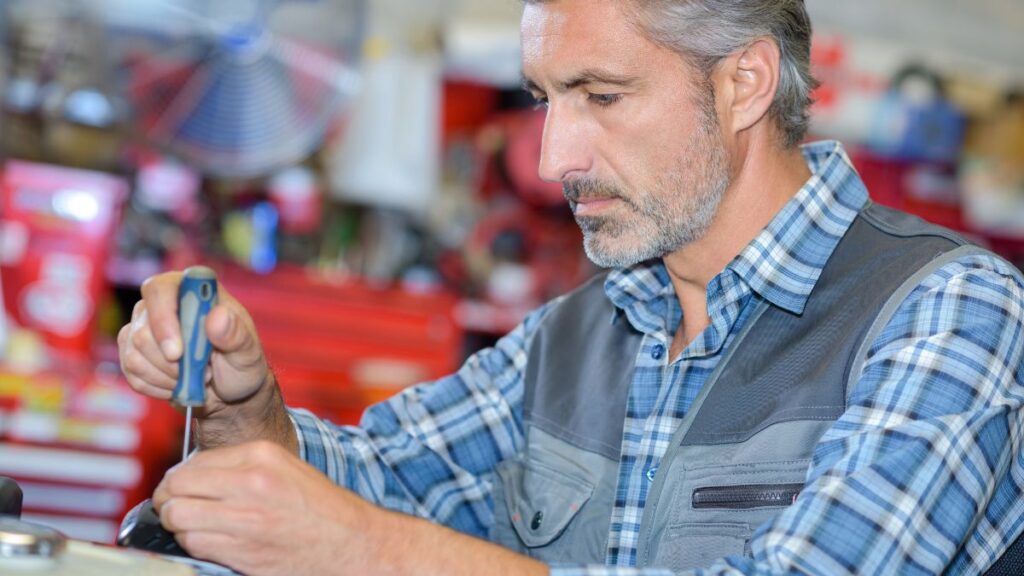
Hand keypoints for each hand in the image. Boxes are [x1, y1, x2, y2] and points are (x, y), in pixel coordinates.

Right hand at [118, 271, 270, 418]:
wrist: (230, 392)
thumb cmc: (241, 364)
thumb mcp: (248, 352)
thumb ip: (236, 334)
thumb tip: (217, 316)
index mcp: (192, 290)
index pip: (159, 289)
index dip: (162, 320)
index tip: (177, 353)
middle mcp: (163, 303)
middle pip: (142, 331)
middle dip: (172, 363)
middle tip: (204, 370)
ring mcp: (143, 326)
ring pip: (134, 356)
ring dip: (167, 376)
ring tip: (194, 376)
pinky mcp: (132, 351)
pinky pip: (131, 373)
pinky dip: (158, 386)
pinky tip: (178, 383)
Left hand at [154, 441, 388, 574]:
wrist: (351, 543)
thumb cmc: (320, 507)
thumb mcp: (285, 468)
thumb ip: (240, 466)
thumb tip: (194, 476)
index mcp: (260, 455)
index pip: (192, 462)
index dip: (179, 479)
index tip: (180, 490)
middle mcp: (250, 482)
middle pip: (177, 487)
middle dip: (168, 500)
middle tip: (173, 508)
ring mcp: (245, 518)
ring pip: (178, 517)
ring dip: (178, 525)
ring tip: (192, 527)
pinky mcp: (242, 551)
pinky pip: (194, 544)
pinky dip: (193, 545)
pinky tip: (209, 542)